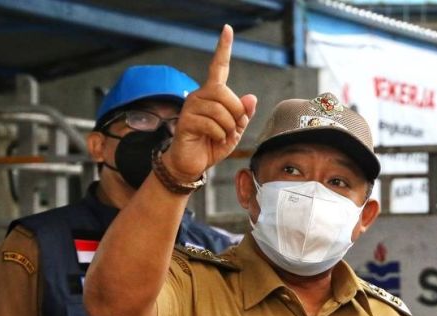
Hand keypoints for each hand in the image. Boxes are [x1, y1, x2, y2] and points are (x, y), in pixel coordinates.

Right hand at [163, 24, 256, 181]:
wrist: (192, 163)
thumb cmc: (212, 144)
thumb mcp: (235, 130)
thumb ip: (243, 114)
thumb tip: (251, 97)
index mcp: (213, 94)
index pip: (218, 67)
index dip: (223, 48)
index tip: (227, 30)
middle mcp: (200, 95)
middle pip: (225, 93)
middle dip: (235, 113)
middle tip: (232, 128)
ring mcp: (191, 106)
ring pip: (219, 110)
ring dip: (228, 127)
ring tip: (221, 136)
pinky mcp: (185, 120)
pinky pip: (211, 124)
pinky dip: (218, 135)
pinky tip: (213, 140)